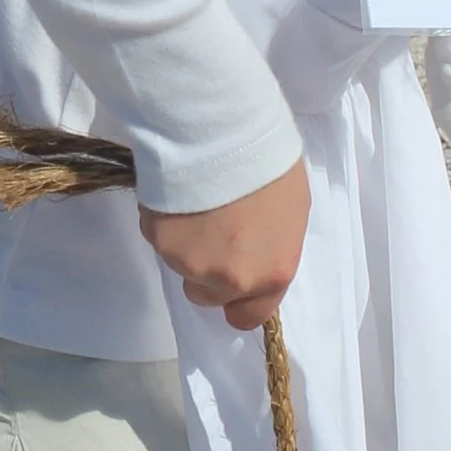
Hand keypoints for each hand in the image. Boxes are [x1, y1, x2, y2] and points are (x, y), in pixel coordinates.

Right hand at [138, 158, 310, 330]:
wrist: (222, 132)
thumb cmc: (268, 164)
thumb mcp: (292, 213)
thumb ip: (273, 249)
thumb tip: (257, 257)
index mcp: (270, 275)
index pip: (247, 317)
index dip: (238, 302)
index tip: (233, 286)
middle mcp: (229, 279)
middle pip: (206, 295)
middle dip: (207, 272)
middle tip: (212, 233)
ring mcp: (189, 262)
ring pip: (181, 265)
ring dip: (188, 244)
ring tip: (199, 203)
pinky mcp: (158, 240)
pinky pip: (161, 239)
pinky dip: (168, 222)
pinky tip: (181, 193)